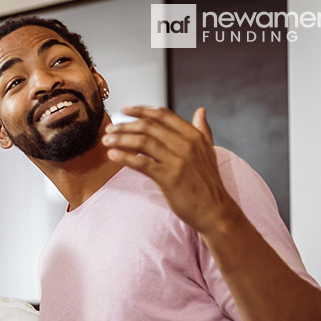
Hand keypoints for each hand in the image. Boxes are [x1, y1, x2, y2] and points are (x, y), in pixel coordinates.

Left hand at [102, 106, 240, 234]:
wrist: (214, 210)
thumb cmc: (208, 183)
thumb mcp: (208, 151)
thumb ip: (203, 130)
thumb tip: (201, 110)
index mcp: (194, 135)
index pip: (163, 115)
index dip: (141, 110)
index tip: (125, 110)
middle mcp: (186, 144)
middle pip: (149, 127)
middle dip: (125, 125)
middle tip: (110, 127)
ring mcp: (177, 160)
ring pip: (142, 142)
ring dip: (121, 139)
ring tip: (107, 140)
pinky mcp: (169, 177)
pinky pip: (141, 163)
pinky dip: (125, 157)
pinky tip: (112, 155)